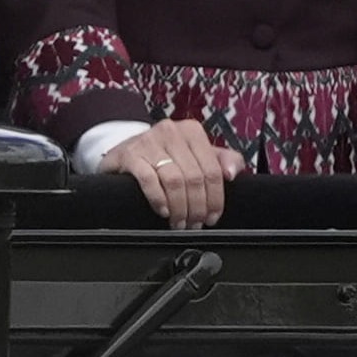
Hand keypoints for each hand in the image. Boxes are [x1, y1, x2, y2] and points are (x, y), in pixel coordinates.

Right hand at [106, 120, 244, 228]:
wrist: (124, 151)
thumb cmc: (163, 155)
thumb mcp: (195, 154)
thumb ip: (221, 160)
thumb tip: (232, 173)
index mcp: (192, 131)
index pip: (213, 170)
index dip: (215, 199)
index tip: (212, 217)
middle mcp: (171, 132)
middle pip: (194, 178)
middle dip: (196, 207)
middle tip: (194, 224)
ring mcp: (149, 142)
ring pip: (174, 181)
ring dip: (179, 208)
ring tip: (179, 222)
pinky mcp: (130, 154)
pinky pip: (149, 180)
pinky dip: (159, 199)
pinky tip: (163, 211)